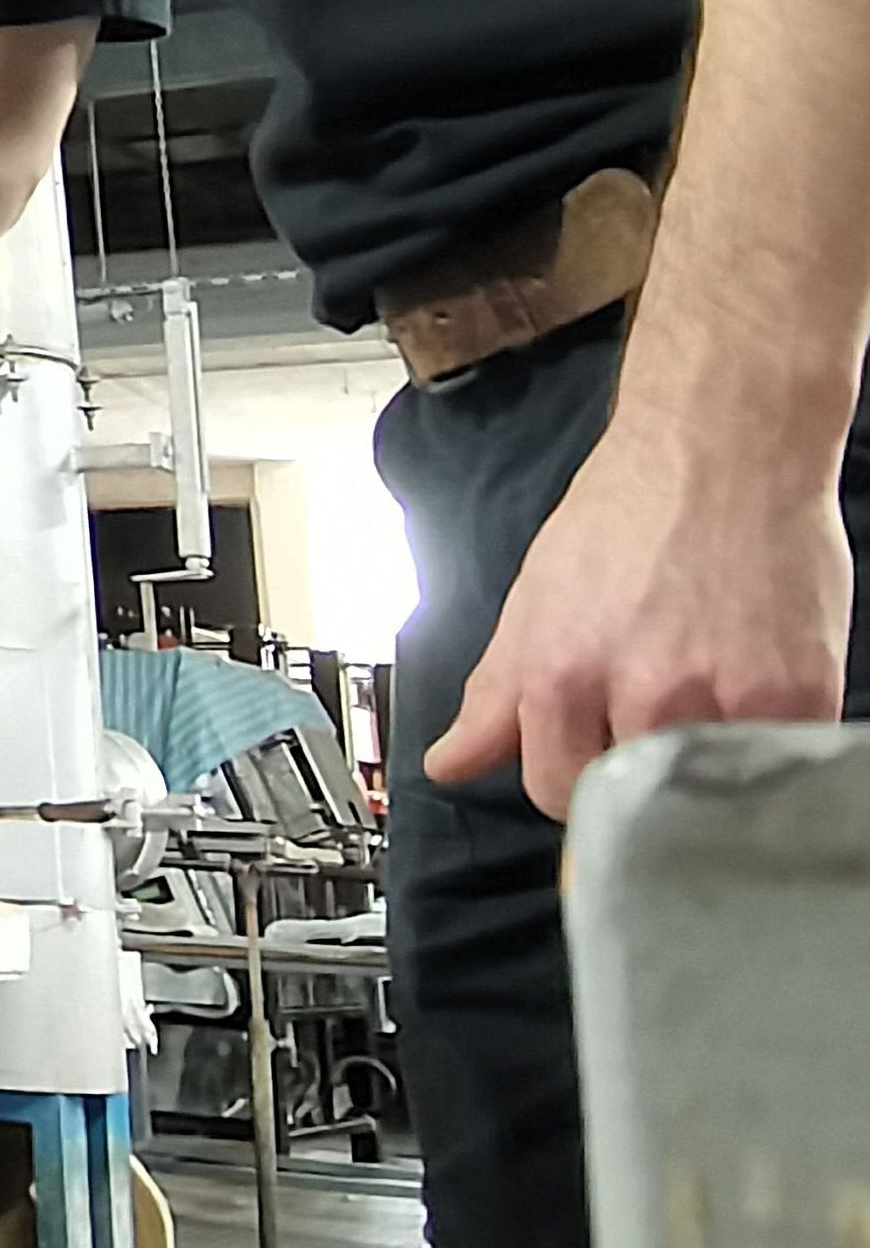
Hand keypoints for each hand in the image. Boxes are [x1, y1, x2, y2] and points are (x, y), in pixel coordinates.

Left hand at [421, 425, 853, 819]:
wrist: (721, 448)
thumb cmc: (626, 514)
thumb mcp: (535, 599)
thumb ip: (496, 694)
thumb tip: (448, 766)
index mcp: (560, 675)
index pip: (553, 791)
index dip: (570, 778)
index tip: (590, 753)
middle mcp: (641, 694)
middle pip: (631, 800)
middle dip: (634, 771)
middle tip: (651, 718)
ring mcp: (725, 700)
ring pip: (704, 790)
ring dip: (701, 758)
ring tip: (702, 698)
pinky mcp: (800, 694)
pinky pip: (776, 763)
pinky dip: (763, 746)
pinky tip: (749, 696)